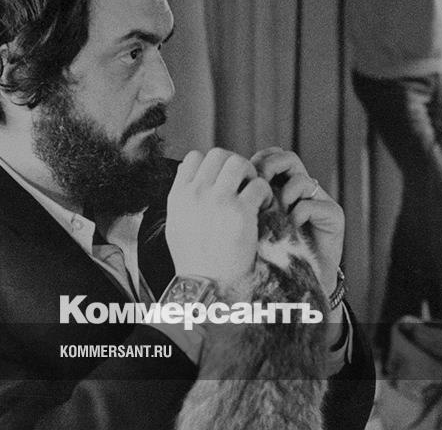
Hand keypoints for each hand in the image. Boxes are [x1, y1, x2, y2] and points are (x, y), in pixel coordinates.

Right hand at [166, 148, 273, 285]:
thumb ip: (182, 199)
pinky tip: (263, 208)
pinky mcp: (241, 212)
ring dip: (251, 174)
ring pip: (239, 162)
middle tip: (243, 183)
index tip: (222, 181)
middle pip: (219, 154)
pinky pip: (259, 185)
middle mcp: (196, 193)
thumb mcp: (175, 225)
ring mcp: (218, 201)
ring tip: (254, 193)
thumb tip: (188, 176)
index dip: (212, 164)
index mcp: (179, 195)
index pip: (194, 157)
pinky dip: (265, 193)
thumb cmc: (193, 261)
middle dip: (234, 164)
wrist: (206, 287)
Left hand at [250, 147, 344, 297]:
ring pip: (301, 180)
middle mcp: (300, 191)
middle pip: (288, 159)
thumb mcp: (249, 225)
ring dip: (284, 194)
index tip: (243, 177)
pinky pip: (313, 204)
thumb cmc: (267, 258)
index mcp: (279, 187)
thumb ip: (242, 203)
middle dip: (271, 166)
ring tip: (274, 213)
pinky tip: (289, 229)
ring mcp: (318, 201)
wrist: (295, 286)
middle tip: (258, 182)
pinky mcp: (333, 215)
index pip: (270, 158)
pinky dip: (298, 214)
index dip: (258, 162)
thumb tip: (223, 184)